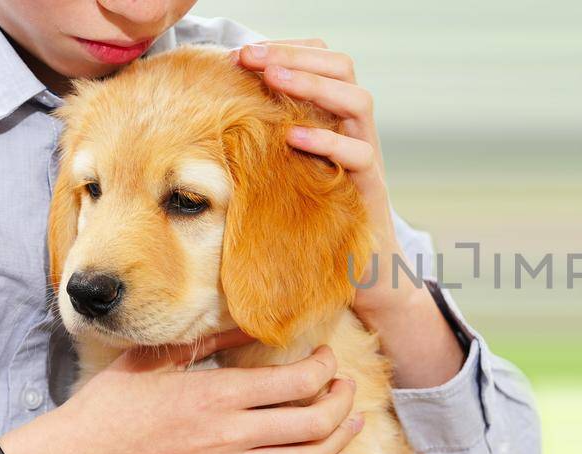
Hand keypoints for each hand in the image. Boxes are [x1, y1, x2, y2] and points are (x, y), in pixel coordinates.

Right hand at [1, 331, 362, 453]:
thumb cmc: (108, 408)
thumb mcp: (154, 360)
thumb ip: (207, 340)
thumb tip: (248, 320)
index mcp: (215, 394)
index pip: (297, 381)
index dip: (324, 366)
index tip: (325, 354)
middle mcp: (228, 436)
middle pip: (313, 421)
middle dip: (342, 400)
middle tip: (345, 384)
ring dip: (340, 439)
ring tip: (352, 420)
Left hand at [236, 40, 464, 387]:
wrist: (359, 275)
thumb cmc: (311, 223)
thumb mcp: (284, 173)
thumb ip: (266, 142)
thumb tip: (211, 120)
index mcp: (333, 120)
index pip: (324, 62)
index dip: (289, 49)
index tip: (243, 53)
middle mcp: (353, 132)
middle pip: (343, 69)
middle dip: (295, 56)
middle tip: (252, 57)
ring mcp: (366, 160)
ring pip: (358, 102)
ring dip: (314, 85)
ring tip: (274, 80)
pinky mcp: (370, 193)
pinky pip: (360, 156)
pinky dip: (327, 141)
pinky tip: (293, 137)